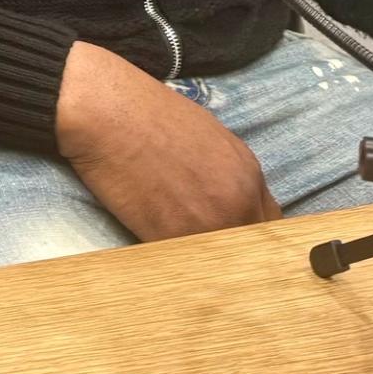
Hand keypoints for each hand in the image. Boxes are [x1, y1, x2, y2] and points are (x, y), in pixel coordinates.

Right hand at [55, 40, 281, 241]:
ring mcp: (209, 222)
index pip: (268, 222)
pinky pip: (184, 263)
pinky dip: (174, 261)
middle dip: (230, 248)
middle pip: (250, 247)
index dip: (246, 231)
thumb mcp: (206, 136)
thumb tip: (223, 198)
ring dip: (203, 257)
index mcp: (247, 173)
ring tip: (177, 244)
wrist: (105, 110)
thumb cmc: (145, 112)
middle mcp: (238, 200)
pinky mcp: (173, 238)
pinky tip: (156, 241)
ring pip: (219, 260)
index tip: (228, 235)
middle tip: (202, 242)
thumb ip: (225, 172)